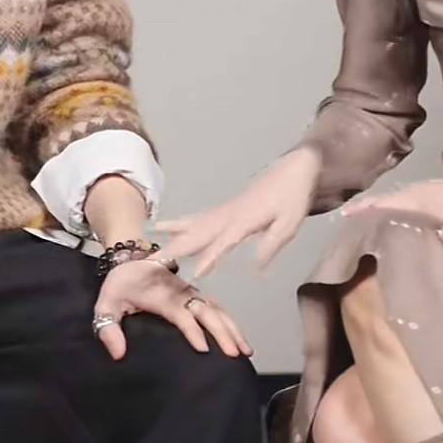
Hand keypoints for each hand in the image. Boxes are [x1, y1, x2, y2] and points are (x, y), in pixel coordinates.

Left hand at [92, 256, 252, 361]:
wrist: (132, 258)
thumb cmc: (120, 284)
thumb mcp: (106, 303)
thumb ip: (109, 327)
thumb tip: (118, 354)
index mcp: (162, 296)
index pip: (181, 314)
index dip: (192, 330)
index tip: (203, 349)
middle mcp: (182, 293)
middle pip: (207, 312)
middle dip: (222, 332)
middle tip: (234, 354)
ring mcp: (192, 294)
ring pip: (217, 310)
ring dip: (232, 329)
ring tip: (247, 351)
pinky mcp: (196, 297)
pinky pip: (218, 310)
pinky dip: (231, 323)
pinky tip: (241, 340)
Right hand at [156, 147, 320, 275]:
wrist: (294, 169)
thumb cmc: (293, 197)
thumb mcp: (289, 224)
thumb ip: (271, 245)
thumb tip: (256, 270)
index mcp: (244, 220)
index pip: (223, 242)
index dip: (208, 257)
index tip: (193, 273)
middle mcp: (228, 215)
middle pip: (198, 232)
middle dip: (175, 247)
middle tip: (154, 260)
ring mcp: (224, 211)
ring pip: (193, 223)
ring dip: (171, 232)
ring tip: (148, 237)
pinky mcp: (225, 209)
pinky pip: (198, 219)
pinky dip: (180, 224)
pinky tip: (168, 227)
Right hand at [342, 176, 442, 249]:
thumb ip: (432, 234)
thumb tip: (402, 240)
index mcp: (427, 198)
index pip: (389, 204)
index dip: (367, 211)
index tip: (345, 218)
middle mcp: (430, 189)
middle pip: (394, 198)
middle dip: (372, 207)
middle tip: (351, 219)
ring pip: (406, 197)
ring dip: (388, 205)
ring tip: (372, 217)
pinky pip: (419, 197)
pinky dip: (405, 205)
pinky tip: (407, 214)